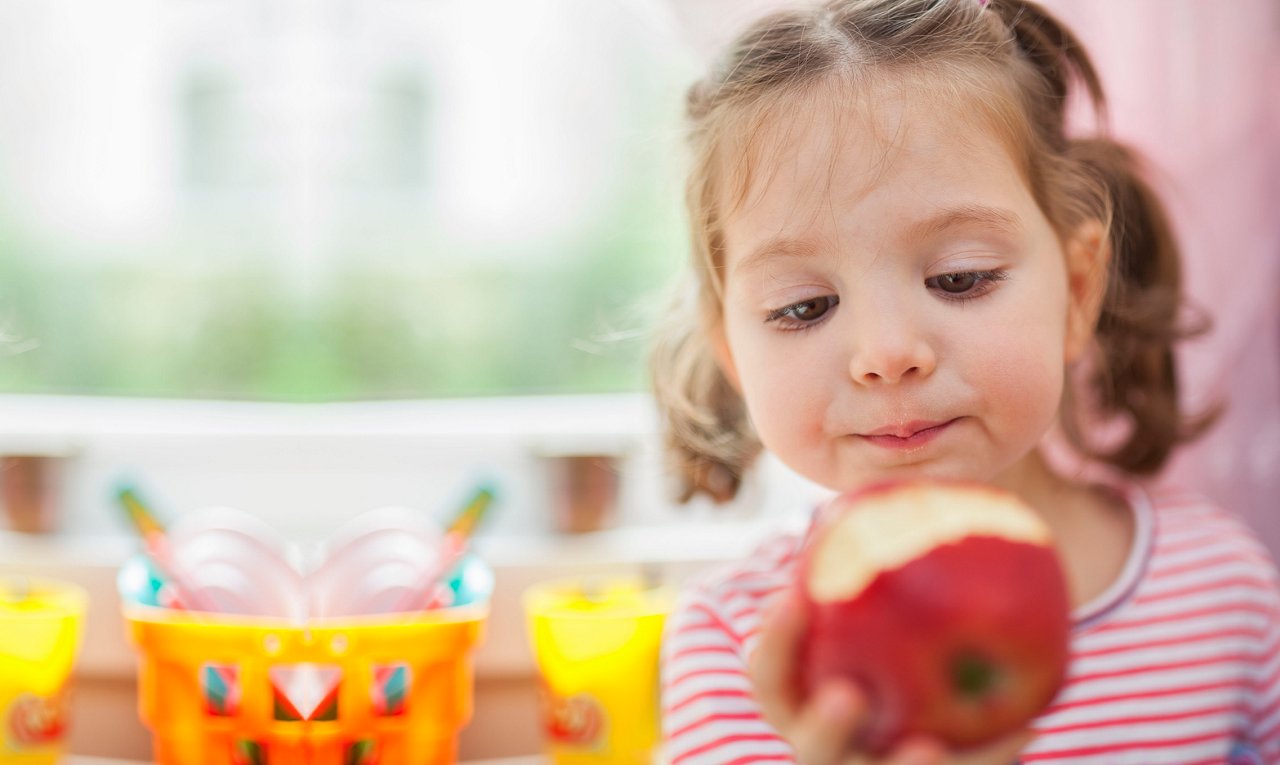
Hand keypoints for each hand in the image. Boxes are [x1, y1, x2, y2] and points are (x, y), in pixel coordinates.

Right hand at [748, 590, 1032, 764]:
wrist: (924, 717)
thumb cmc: (884, 639)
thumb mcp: (872, 608)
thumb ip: (869, 567)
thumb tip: (903, 492)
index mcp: (798, 700)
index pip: (769, 677)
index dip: (774, 642)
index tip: (792, 599)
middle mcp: (826, 748)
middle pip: (811, 749)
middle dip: (823, 729)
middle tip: (849, 696)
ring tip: (930, 745)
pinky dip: (990, 755)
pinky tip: (1030, 725)